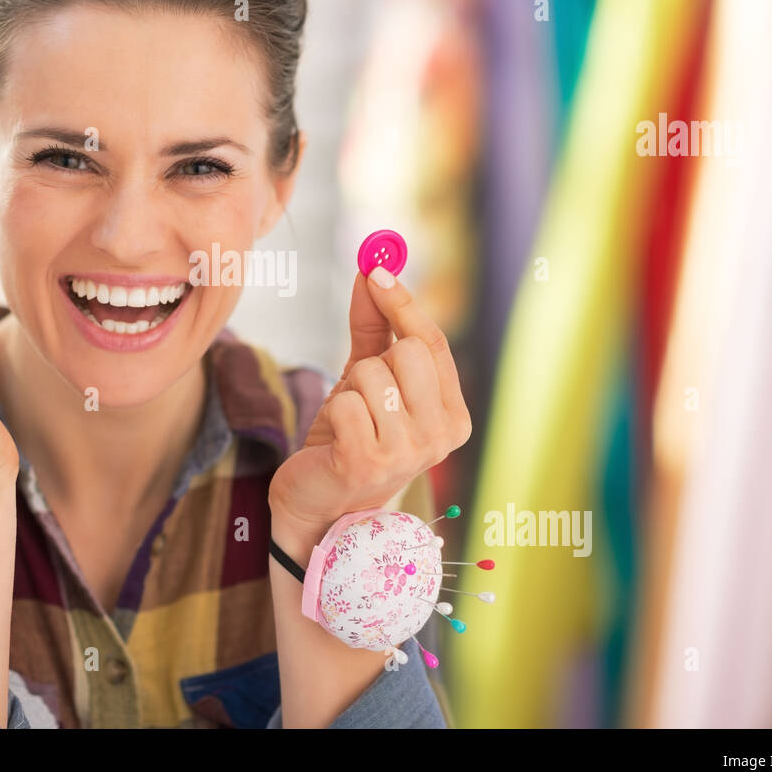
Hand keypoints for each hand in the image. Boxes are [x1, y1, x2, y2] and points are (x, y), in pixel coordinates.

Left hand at [270, 266, 471, 538]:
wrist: (318, 502)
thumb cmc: (350, 437)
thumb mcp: (368, 379)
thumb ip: (376, 326)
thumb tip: (373, 270)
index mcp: (453, 417)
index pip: (434, 345)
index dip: (404, 304)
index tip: (377, 270)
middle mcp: (441, 438)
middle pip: (408, 353)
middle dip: (373, 362)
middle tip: (362, 396)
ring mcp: (407, 454)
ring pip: (373, 374)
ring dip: (349, 391)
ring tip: (349, 424)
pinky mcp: (367, 462)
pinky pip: (346, 401)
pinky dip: (334, 412)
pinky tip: (337, 439)